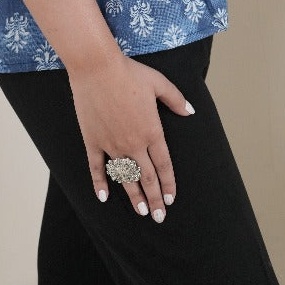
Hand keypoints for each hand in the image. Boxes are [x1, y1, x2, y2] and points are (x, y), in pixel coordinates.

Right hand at [68, 52, 194, 221]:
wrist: (97, 68)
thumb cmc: (130, 72)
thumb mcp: (159, 83)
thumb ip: (176, 100)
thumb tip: (190, 112)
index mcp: (152, 131)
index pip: (164, 165)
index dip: (168, 184)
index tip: (171, 199)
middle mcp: (133, 143)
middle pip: (147, 178)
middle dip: (154, 199)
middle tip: (159, 217)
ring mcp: (112, 144)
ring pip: (126, 177)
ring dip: (134, 196)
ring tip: (141, 212)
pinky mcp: (93, 141)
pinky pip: (97, 168)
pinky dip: (100, 184)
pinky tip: (104, 197)